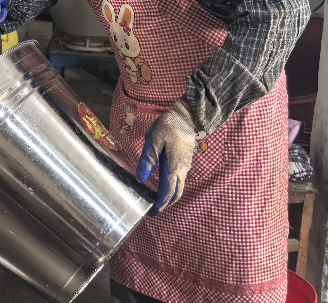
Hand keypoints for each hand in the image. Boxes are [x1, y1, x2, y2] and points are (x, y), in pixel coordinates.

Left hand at [136, 101, 197, 215]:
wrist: (187, 115)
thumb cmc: (169, 126)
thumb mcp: (154, 141)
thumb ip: (147, 160)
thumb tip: (141, 179)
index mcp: (174, 166)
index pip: (168, 191)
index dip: (161, 203)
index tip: (152, 212)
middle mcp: (182, 169)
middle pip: (176, 193)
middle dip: (166, 204)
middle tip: (154, 210)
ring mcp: (185, 165)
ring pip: (178, 186)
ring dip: (169, 195)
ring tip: (156, 199)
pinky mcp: (184, 160)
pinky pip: (179, 178)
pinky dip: (171, 186)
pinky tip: (161, 184)